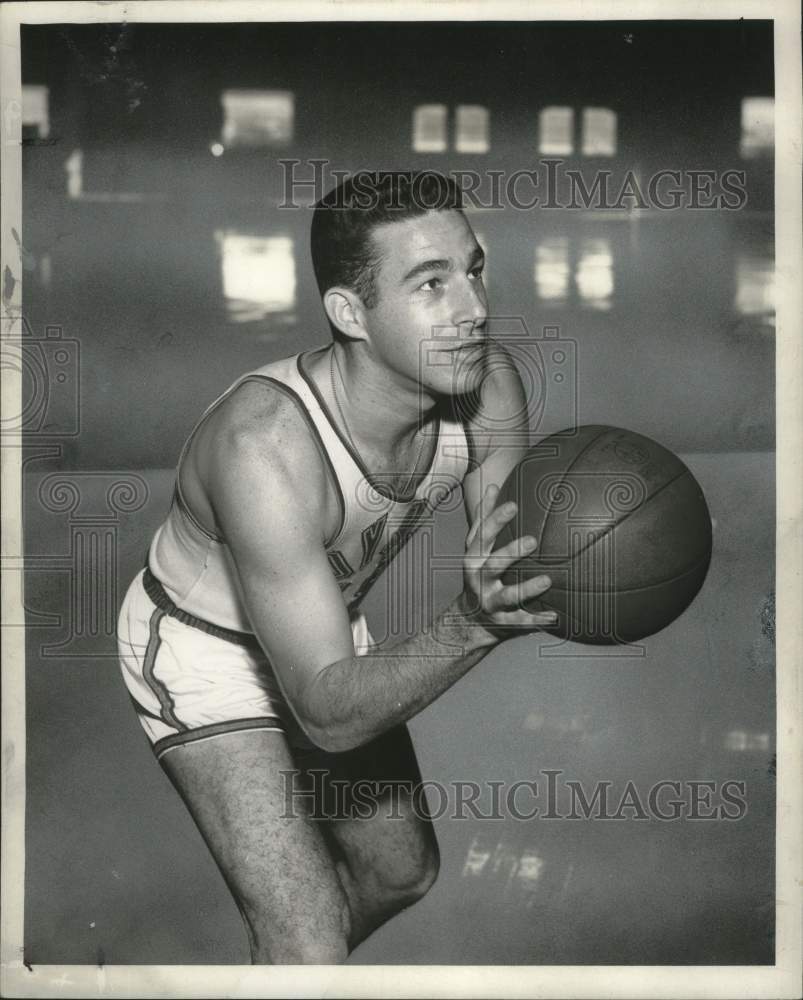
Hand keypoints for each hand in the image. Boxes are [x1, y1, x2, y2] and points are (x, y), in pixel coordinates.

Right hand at [460, 483, 556, 637]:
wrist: (468, 620)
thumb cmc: (480, 573)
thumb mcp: (477, 547)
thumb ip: (484, 518)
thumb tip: (491, 484)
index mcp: (474, 557)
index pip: (482, 536)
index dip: (496, 520)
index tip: (514, 505)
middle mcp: (479, 579)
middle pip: (494, 564)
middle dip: (511, 552)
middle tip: (533, 540)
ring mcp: (490, 602)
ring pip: (508, 596)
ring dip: (527, 588)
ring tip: (547, 580)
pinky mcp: (502, 622)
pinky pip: (521, 621)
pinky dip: (537, 620)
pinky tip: (555, 617)